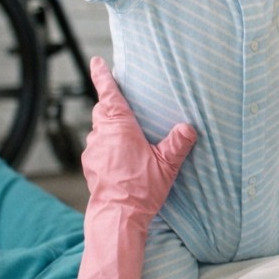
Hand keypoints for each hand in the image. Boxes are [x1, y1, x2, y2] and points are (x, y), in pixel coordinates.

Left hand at [82, 57, 195, 221]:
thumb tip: (188, 128)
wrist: (118, 216)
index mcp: (119, 127)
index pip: (109, 95)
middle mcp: (101, 135)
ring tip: (126, 135)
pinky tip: (120, 158)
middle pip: (102, 111)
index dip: (102, 77)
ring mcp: (93, 151)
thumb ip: (178, 144)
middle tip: (121, 101)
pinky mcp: (90, 167)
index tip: (96, 62)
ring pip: (99, 131)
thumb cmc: (141, 189)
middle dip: (109, 104)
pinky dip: (107, 147)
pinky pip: (97, 149)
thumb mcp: (167, 165)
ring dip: (109, 129)